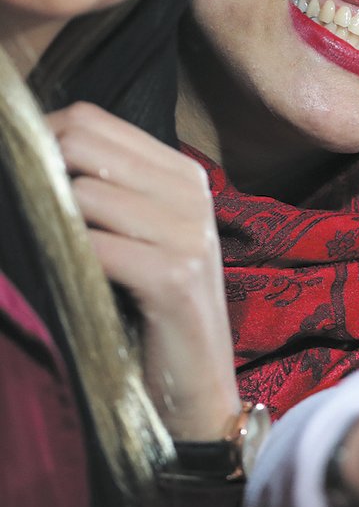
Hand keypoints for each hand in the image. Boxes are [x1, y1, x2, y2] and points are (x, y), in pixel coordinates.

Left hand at [48, 102, 239, 440]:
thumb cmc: (149, 311)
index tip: (15, 177)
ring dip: (50, 227)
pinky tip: (73, 285)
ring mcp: (189, 231)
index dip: (38, 139)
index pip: (92, 119)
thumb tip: (32, 154)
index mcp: (181, 172)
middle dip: (36, 175)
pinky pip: (95, 246)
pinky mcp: (176, 275)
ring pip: (83, 194)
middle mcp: (190, 190)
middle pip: (82, 143)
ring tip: (52, 261)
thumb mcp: (137, 237)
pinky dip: (70, 263)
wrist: (193, 387)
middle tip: (24, 219)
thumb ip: (105, 190)